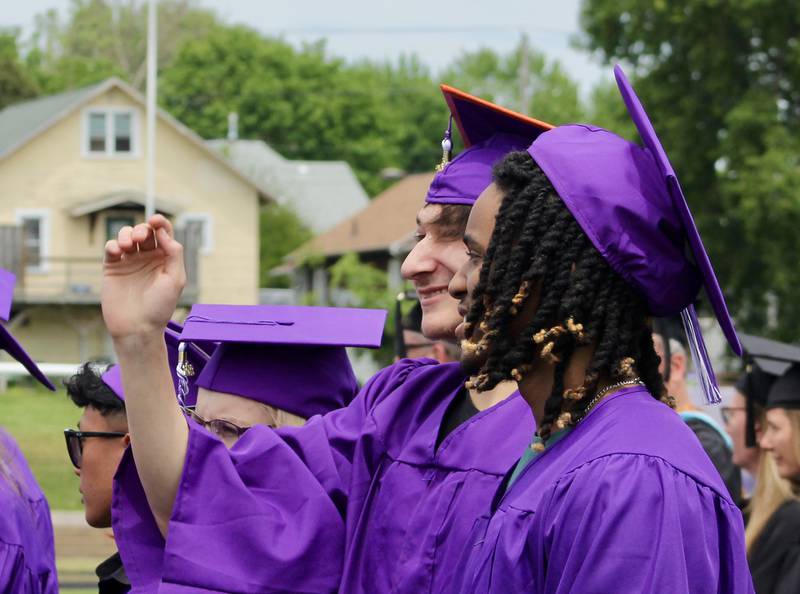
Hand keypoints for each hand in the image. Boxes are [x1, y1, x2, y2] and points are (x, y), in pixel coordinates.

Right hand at [102, 214, 185, 340]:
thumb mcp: (175, 279)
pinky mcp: (112, 268)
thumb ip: (173, 253)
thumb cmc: (159, 306)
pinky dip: (113, 244)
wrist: (137, 327)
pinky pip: (111, 248)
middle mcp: (148, 258)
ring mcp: (130, 262)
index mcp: (165, 259)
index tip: (155, 220)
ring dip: (127, 234)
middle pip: (144, 232)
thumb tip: (164, 232)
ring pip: (126, 236)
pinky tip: (118, 252)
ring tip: (128, 246)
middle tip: (140, 239)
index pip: (163, 233)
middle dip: (142, 230)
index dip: (160, 222)